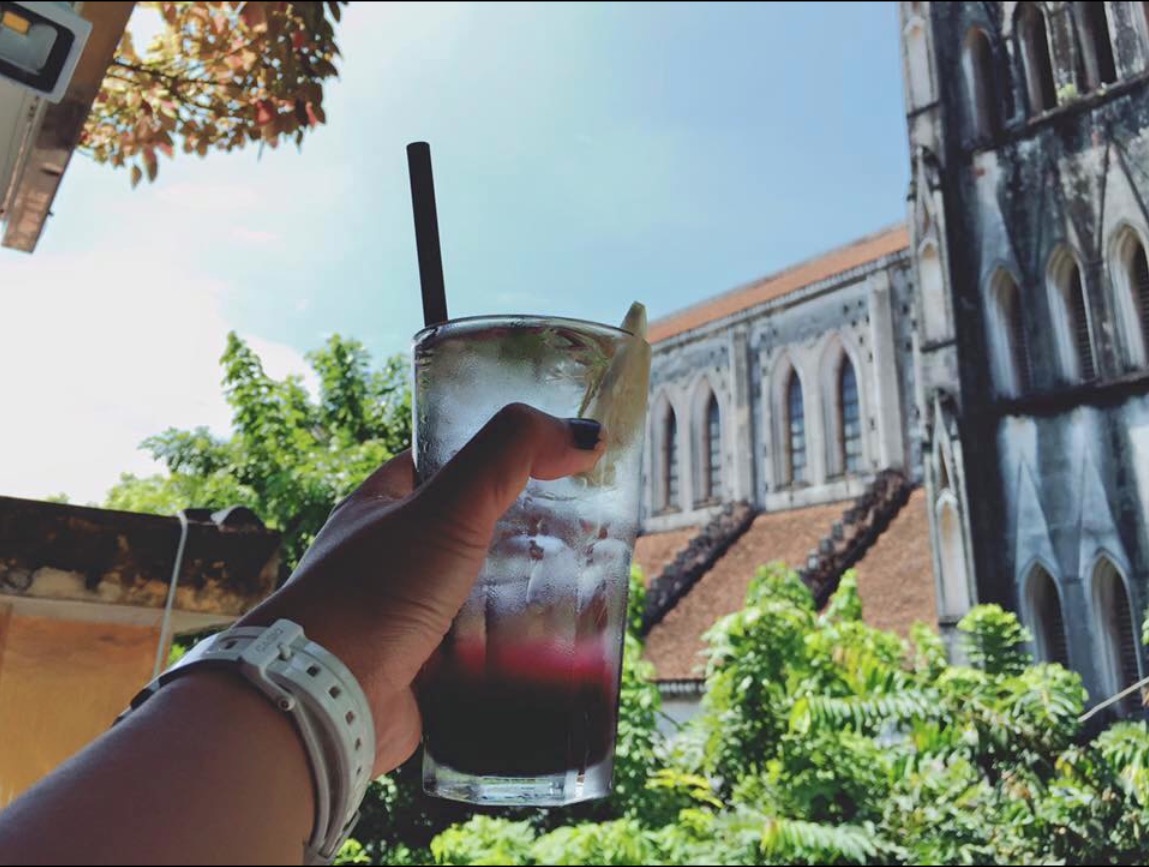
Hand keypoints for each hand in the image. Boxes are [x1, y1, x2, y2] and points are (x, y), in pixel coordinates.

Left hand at [235, 404, 603, 775]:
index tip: (559, 462)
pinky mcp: (426, 670)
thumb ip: (513, 454)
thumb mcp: (449, 504)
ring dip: (527, 597)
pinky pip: (483, 653)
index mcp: (384, 505)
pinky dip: (516, 651)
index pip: (448, 463)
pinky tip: (559, 648)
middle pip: (474, 532)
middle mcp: (392, 558)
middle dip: (526, 534)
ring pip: (483, 596)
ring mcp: (407, 615)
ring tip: (586, 588)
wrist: (326, 700)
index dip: (501, 457)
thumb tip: (585, 434)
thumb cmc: (373, 591)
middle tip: (585, 532)